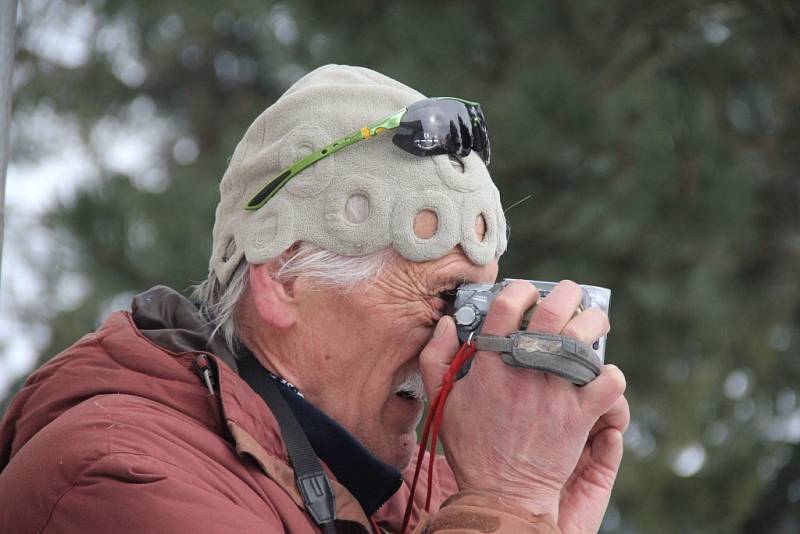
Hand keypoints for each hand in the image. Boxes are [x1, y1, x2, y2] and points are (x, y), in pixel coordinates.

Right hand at [420, 280, 626, 522]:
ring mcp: (553, 393)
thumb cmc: (471, 446)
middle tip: (570, 295)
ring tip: (591, 323)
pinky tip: (601, 373)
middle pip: (552, 313)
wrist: (500, 492)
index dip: (519, 289)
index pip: (506, 306)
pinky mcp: (578, 416)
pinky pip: (609, 383)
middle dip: (567, 294)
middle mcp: (523, 372)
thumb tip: (447, 323)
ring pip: (584, 340)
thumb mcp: (442, 400)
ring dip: (593, 324)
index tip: (525, 292)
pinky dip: (611, 374)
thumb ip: (436, 357)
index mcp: (489, 364)